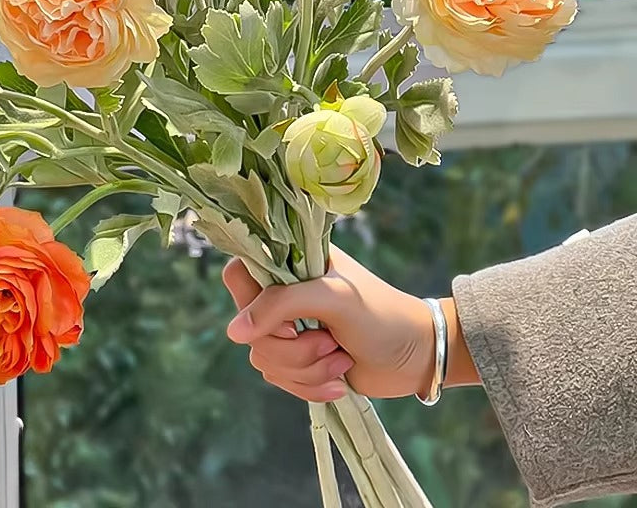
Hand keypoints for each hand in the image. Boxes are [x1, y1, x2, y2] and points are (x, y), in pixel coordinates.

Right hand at [223, 246, 477, 402]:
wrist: (418, 357)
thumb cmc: (381, 315)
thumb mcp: (332, 298)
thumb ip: (281, 304)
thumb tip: (233, 332)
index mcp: (290, 265)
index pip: (240, 274)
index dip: (252, 303)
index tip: (286, 321)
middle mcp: (284, 294)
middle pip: (249, 328)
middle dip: (292, 348)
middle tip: (329, 342)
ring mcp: (290, 329)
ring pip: (264, 358)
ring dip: (306, 369)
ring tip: (341, 360)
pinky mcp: (299, 361)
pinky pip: (279, 379)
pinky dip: (310, 387)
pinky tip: (340, 380)